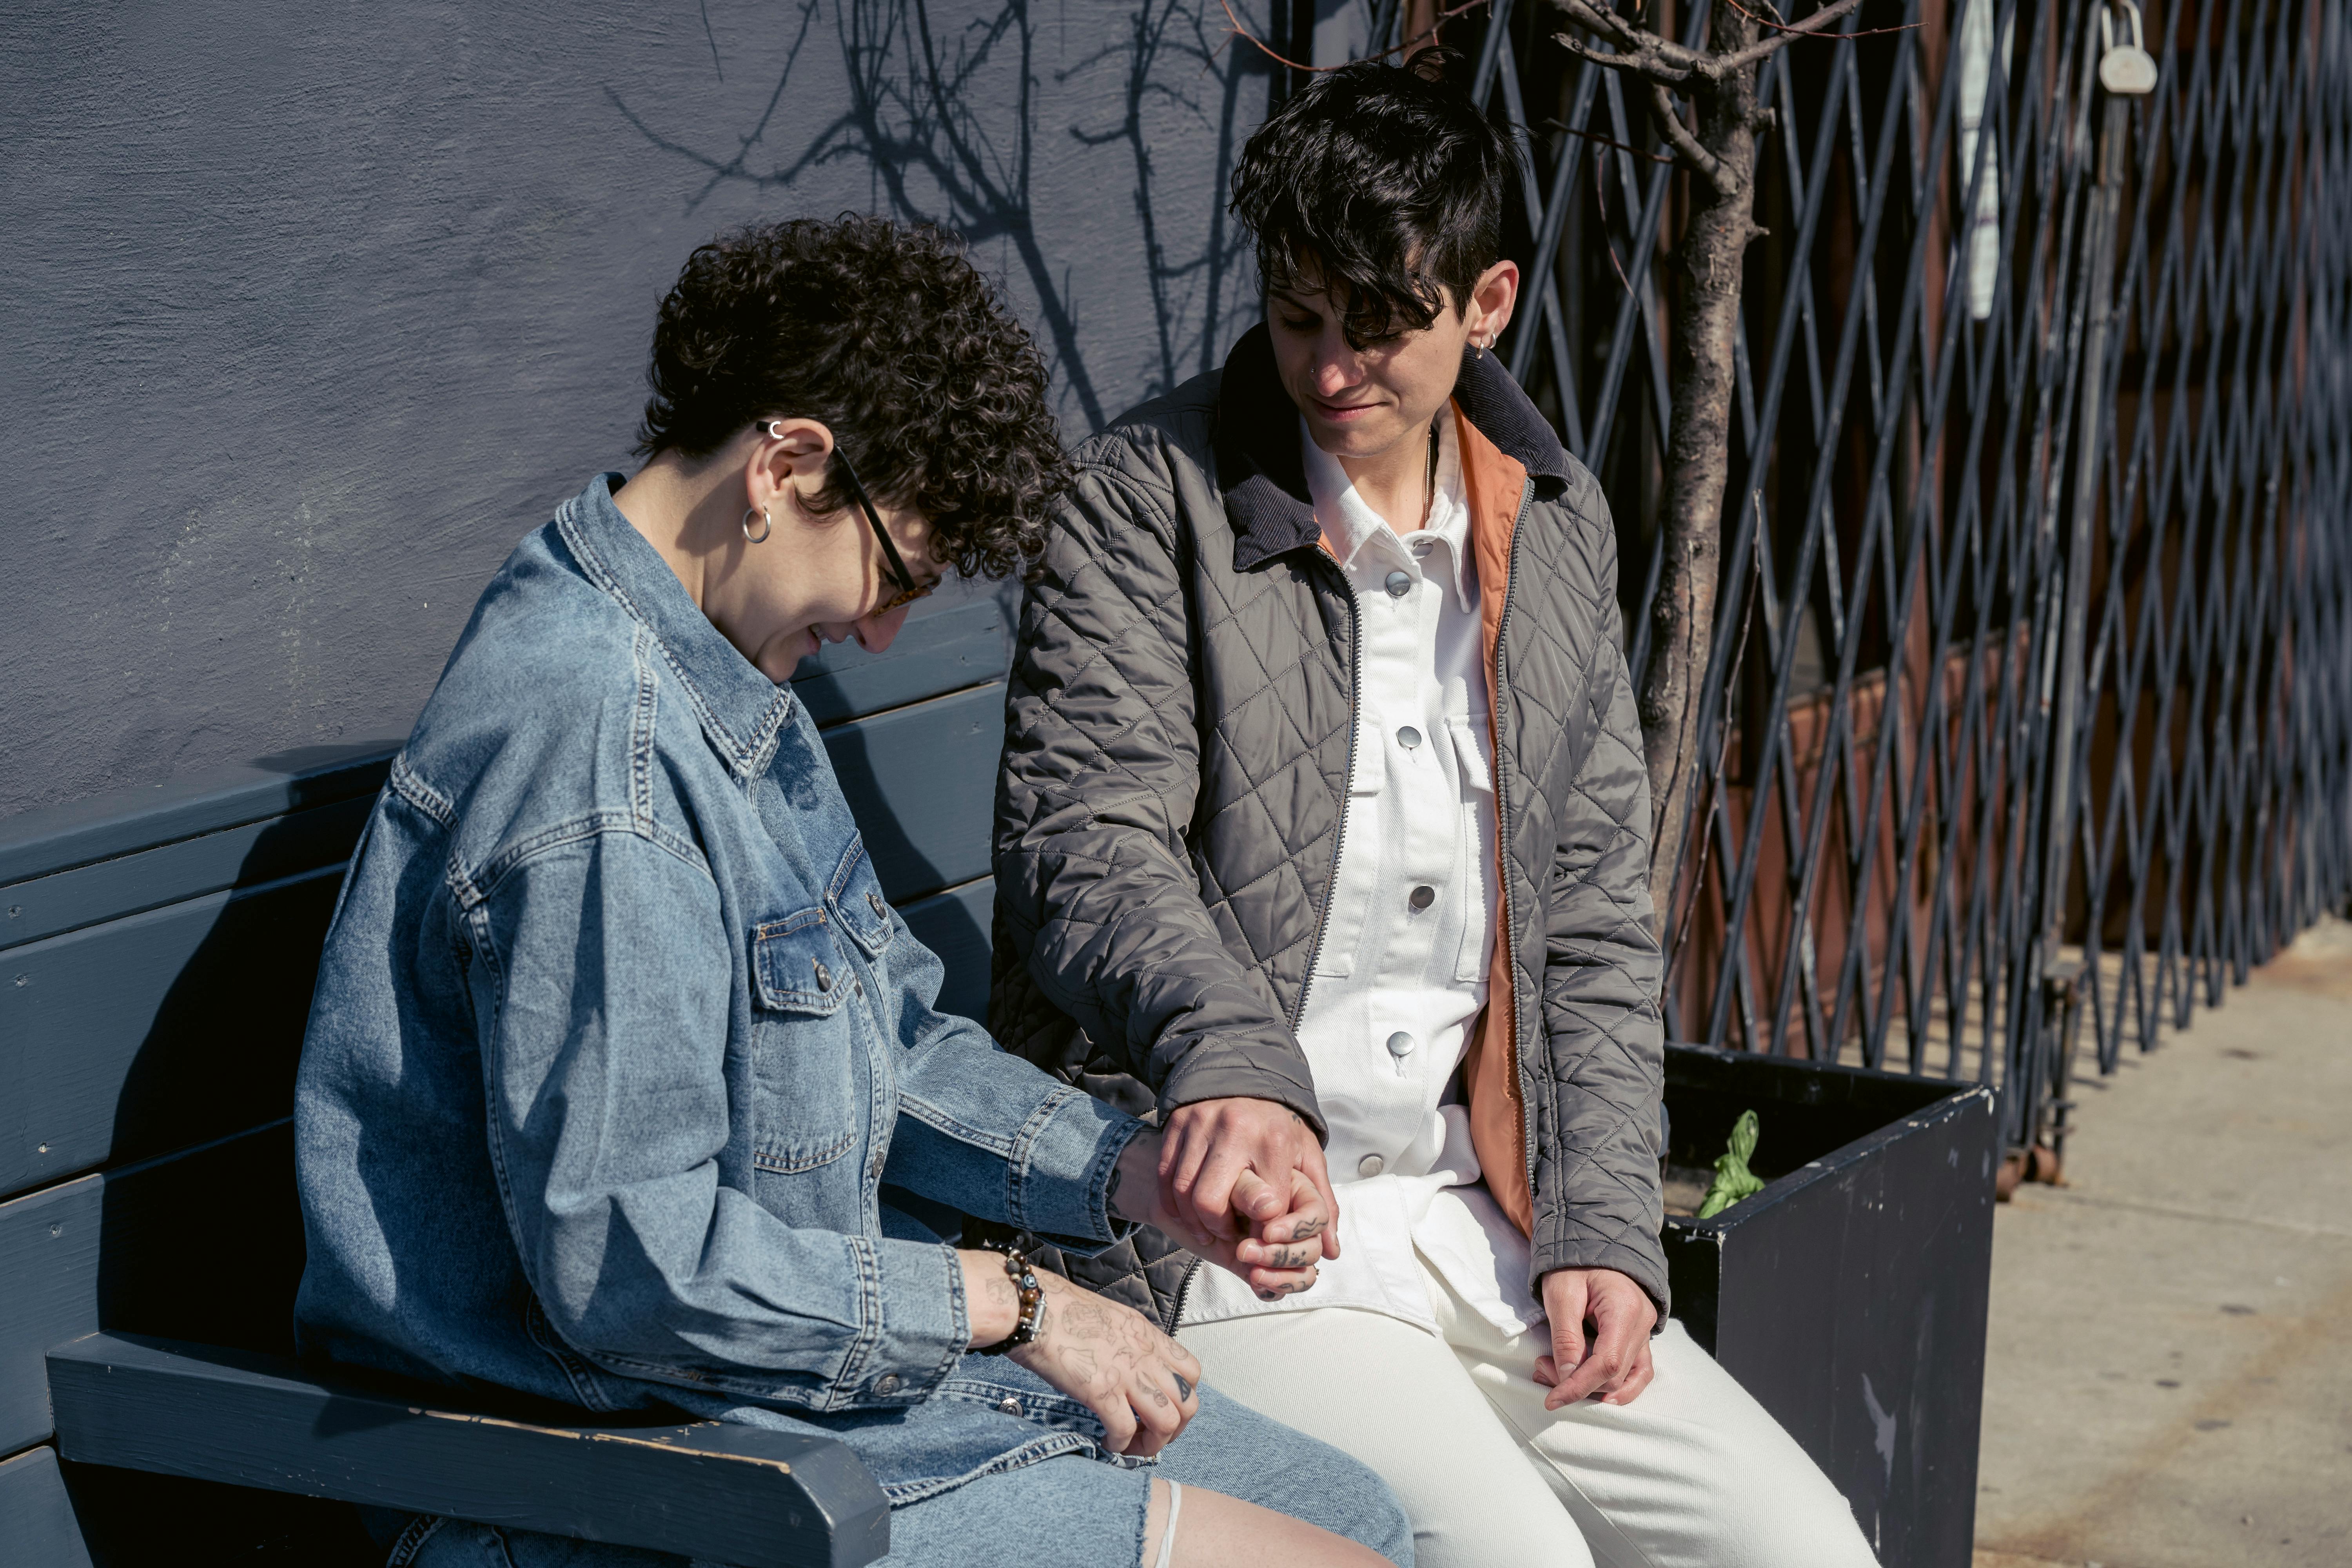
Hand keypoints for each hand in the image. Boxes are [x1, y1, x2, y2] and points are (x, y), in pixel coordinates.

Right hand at [960, 1250, 1202, 1455]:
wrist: (1033, 1308)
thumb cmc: (1061, 1311)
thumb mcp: (1111, 1319)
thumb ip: (1129, 1343)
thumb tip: (1130, 1368)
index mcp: (1148, 1335)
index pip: (1192, 1372)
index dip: (1184, 1398)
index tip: (1163, 1409)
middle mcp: (1145, 1354)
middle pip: (1188, 1403)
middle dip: (1176, 1430)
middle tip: (1151, 1436)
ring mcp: (1125, 1373)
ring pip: (1167, 1421)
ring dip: (1152, 1444)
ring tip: (1132, 1447)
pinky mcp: (1100, 1391)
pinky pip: (1126, 1430)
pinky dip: (1120, 1446)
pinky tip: (1107, 1444)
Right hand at [1114, 1130, 1326, 1300]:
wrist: (1245, 1074)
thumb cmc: (1279, 1125)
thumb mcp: (1308, 1155)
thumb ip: (1322, 1202)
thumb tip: (1332, 1252)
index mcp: (1273, 1140)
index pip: (1264, 1205)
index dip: (1263, 1230)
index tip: (1263, 1234)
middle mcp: (1234, 1130)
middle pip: (1210, 1202)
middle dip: (1218, 1228)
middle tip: (1228, 1233)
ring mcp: (1200, 1124)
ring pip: (1182, 1191)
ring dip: (1193, 1220)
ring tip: (1208, 1228)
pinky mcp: (1176, 1123)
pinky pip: (1165, 1176)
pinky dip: (1172, 1202)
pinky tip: (1186, 1212)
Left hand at [1532, 1267, 1657, 1408]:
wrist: (1594, 1244)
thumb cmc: (1575, 1263)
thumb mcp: (1561, 1294)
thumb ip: (1565, 1337)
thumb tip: (1567, 1378)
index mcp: (1625, 1309)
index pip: (1607, 1364)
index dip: (1578, 1386)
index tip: (1552, 1399)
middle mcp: (1643, 1323)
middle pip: (1615, 1375)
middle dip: (1577, 1383)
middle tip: (1543, 1369)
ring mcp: (1646, 1331)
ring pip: (1628, 1378)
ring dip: (1594, 1388)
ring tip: (1560, 1378)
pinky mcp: (1640, 1336)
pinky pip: (1638, 1370)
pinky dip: (1619, 1385)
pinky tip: (1595, 1391)